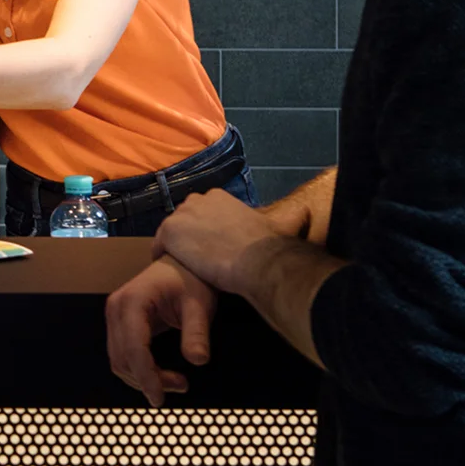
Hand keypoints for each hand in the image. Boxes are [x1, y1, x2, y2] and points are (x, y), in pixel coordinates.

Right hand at [105, 257, 217, 407]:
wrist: (181, 264)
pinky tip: (162, 374)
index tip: (160, 399)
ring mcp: (114, 316)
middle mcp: (116, 309)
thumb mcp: (200, 305)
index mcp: (132, 302)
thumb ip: (197, 333)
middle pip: (122, 359)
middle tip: (181, 386)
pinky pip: (123, 355)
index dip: (146, 377)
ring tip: (177, 382)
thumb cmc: (191, 280)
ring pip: (119, 361)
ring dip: (143, 378)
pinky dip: (140, 370)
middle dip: (148, 380)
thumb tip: (199, 361)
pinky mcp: (119, 323)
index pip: (133, 348)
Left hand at [151, 189, 282, 294]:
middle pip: (184, 221)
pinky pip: (158, 246)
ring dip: (176, 247)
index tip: (211, 247)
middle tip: (198, 259)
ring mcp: (181, 215)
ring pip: (172, 233)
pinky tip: (173, 268)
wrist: (256, 260)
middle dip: (188, 237)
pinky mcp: (170, 232)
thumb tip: (306, 213)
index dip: (204, 231)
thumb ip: (288, 217)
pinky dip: (163, 257)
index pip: (201, 213)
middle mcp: (197, 200)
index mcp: (218, 197)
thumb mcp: (277, 225)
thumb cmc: (268, 246)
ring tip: (185, 266)